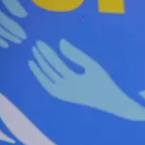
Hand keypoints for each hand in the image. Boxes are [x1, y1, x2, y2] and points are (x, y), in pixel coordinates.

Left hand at [28, 39, 144, 121]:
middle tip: (34, 47)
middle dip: (41, 58)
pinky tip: (41, 73)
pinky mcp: (66, 99)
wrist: (111, 102)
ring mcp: (65, 95)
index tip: (39, 43)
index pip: (55, 64)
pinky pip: (50, 89)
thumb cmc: (104, 82)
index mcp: (75, 80)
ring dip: (39, 70)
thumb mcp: (93, 66)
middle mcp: (67, 89)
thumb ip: (76, 54)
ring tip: (33, 60)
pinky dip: (44, 81)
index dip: (46, 52)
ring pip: (46, 81)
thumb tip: (60, 42)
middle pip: (49, 71)